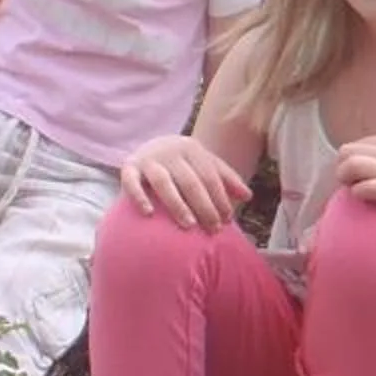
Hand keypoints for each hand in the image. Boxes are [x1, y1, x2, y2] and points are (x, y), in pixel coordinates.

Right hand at [119, 134, 248, 227]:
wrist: (149, 145)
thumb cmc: (183, 162)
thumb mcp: (204, 164)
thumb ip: (226, 178)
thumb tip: (248, 196)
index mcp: (191, 148)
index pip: (209, 176)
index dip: (220, 198)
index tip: (227, 220)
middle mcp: (170, 150)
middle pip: (190, 182)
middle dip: (204, 206)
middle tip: (213, 229)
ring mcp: (148, 158)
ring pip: (164, 183)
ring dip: (177, 205)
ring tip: (189, 225)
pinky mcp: (128, 166)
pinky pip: (130, 182)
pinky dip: (139, 197)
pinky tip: (149, 213)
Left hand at [330, 134, 375, 237]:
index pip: (356, 145)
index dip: (349, 164)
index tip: (353, 181)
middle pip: (346, 153)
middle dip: (342, 171)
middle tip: (351, 189)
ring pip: (350, 166)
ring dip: (345, 182)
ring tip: (355, 194)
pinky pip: (365, 188)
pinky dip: (358, 194)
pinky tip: (367, 202)